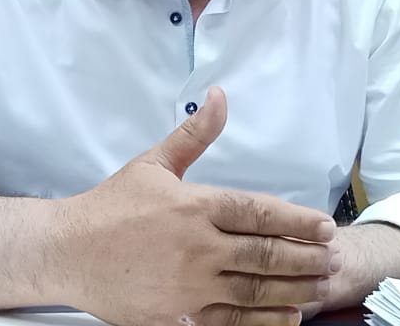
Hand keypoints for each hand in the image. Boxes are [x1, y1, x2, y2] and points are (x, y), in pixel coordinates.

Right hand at [61, 86, 339, 325]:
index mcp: (195, 207)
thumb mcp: (153, 163)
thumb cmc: (110, 207)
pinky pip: (231, 323)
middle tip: (333, 260)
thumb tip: (220, 97)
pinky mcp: (178, 317)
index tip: (324, 226)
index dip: (297, 221)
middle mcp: (197, 248)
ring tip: (320, 287)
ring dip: (294, 290)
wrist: (66, 253)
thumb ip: (194, 134)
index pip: (259, 213)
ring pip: (255, 291)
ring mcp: (188, 286)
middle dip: (305, 258)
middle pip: (265, 255)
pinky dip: (263, 322)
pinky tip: (287, 318)